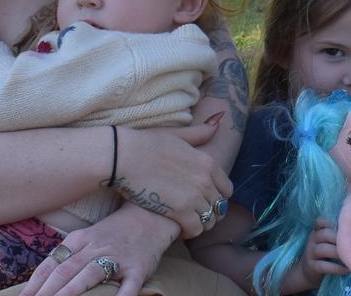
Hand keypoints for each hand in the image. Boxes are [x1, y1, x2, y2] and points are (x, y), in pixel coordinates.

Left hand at [21, 206, 177, 295]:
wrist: (152, 215)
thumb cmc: (115, 232)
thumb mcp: (87, 237)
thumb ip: (67, 255)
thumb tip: (40, 281)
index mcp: (80, 240)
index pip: (51, 265)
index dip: (34, 284)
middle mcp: (96, 247)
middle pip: (65, 271)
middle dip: (46, 292)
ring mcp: (117, 257)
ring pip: (89, 275)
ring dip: (70, 292)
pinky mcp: (138, 268)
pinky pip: (128, 286)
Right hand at [114, 115, 232, 237]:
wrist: (124, 156)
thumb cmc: (146, 144)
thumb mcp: (178, 135)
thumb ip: (199, 133)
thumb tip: (218, 120)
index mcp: (208, 162)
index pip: (227, 189)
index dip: (217, 197)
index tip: (205, 201)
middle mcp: (206, 180)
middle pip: (220, 207)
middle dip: (210, 212)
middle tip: (195, 214)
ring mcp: (194, 196)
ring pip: (209, 221)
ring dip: (200, 223)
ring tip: (187, 222)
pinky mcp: (180, 211)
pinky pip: (195, 229)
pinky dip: (189, 231)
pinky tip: (179, 227)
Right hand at [287, 219, 346, 288]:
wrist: (309, 271)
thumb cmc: (325, 254)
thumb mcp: (328, 242)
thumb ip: (339, 236)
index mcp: (317, 231)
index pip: (320, 222)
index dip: (330, 223)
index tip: (344, 229)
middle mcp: (312, 239)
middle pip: (325, 234)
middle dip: (341, 239)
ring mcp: (310, 252)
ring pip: (324, 249)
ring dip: (340, 253)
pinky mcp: (312, 266)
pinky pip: (324, 265)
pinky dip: (337, 268)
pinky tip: (347, 270)